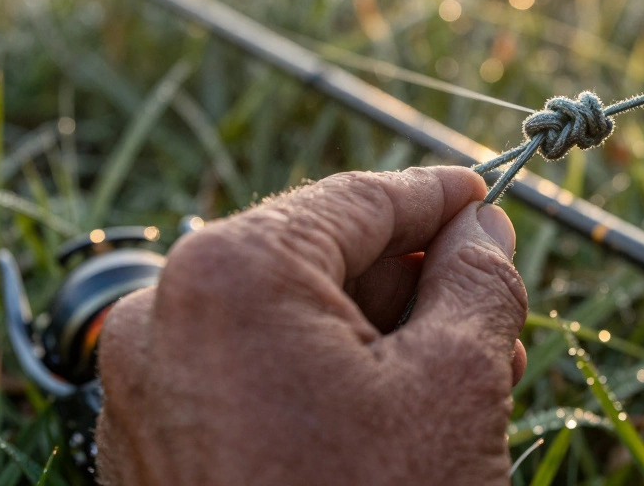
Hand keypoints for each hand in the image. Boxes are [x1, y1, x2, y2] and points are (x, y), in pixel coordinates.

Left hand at [95, 167, 527, 484]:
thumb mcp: (456, 383)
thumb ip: (479, 279)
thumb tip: (483, 226)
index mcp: (230, 274)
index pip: (355, 199)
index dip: (436, 196)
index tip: (487, 198)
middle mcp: (165, 318)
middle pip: (319, 259)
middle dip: (415, 279)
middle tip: (494, 304)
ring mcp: (149, 388)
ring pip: (289, 322)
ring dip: (382, 333)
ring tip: (470, 367)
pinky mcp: (157, 447)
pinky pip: (253, 376)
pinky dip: (328, 378)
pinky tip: (400, 411)